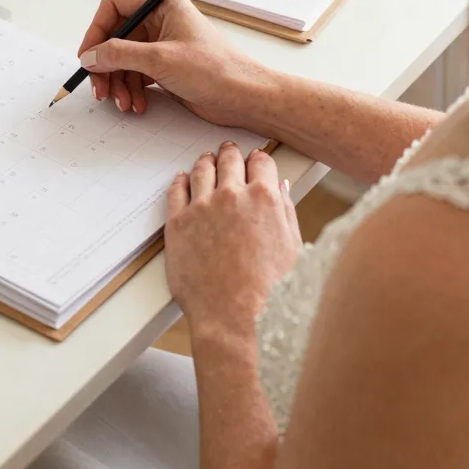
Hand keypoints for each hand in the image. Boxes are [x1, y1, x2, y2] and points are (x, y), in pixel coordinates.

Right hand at [77, 0, 268, 125]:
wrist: (244, 97)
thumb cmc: (216, 70)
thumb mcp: (160, 59)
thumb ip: (119, 54)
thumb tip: (91, 55)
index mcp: (163, 6)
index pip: (115, 8)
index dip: (97, 31)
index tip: (88, 55)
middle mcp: (162, 22)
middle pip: (116, 39)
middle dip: (106, 65)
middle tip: (100, 88)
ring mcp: (163, 46)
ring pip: (124, 60)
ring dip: (118, 83)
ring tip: (123, 102)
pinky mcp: (166, 68)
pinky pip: (136, 75)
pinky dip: (131, 90)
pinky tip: (137, 104)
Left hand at [164, 144, 301, 339]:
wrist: (233, 317)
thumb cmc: (268, 291)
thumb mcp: (292, 248)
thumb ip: (285, 211)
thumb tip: (280, 187)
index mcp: (264, 199)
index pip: (261, 162)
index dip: (259, 159)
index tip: (255, 160)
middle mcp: (231, 196)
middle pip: (229, 160)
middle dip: (231, 153)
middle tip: (229, 151)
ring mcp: (201, 207)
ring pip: (201, 169)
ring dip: (206, 161)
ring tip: (207, 160)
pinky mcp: (177, 222)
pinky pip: (176, 190)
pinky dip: (180, 180)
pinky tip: (183, 179)